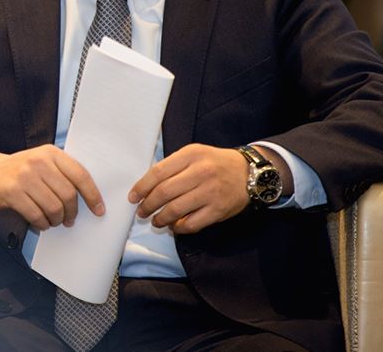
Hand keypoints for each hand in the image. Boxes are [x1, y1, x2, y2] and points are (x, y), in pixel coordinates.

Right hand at [0, 145, 103, 230]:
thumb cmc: (20, 170)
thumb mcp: (42, 162)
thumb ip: (62, 174)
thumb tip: (87, 198)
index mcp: (51, 153)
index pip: (80, 175)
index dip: (92, 195)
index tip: (99, 210)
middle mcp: (39, 162)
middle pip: (68, 194)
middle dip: (71, 212)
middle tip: (69, 219)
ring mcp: (25, 176)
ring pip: (53, 207)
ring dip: (56, 220)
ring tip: (53, 221)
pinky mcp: (13, 192)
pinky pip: (36, 215)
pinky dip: (42, 224)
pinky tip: (41, 223)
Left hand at [128, 144, 249, 234]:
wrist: (250, 173)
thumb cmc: (215, 163)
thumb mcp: (194, 154)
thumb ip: (173, 166)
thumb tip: (147, 185)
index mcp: (191, 155)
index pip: (158, 172)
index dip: (142, 187)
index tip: (133, 197)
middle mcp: (200, 172)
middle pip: (164, 192)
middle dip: (148, 205)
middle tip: (142, 211)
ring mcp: (210, 192)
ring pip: (176, 209)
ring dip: (160, 218)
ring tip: (156, 221)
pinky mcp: (218, 210)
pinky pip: (192, 223)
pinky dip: (179, 228)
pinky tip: (174, 226)